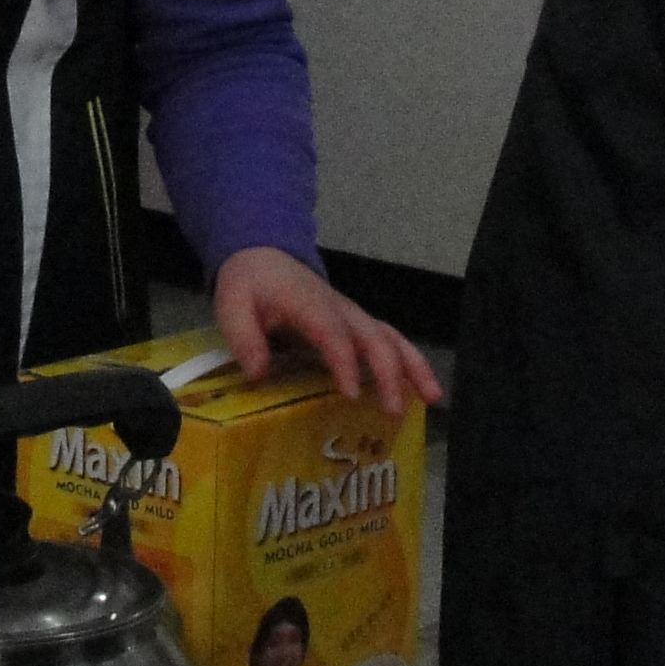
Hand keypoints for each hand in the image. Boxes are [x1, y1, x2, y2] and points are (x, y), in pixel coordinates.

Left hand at [211, 246, 443, 414]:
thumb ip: (243, 337)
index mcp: (309, 304)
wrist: (265, 255)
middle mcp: (340, 309)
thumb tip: (258, 374)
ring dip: (414, 366)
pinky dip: (410, 363)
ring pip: (392, 336)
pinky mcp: (358, 324)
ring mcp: (353, 316)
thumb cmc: (250, 283)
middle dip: (389, 372)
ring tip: (432, 398)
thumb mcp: (232, 304)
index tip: (349, 394)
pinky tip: (423, 391)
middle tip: (393, 410)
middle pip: (374, 336)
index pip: (332, 333)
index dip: (343, 362)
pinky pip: (390, 341)